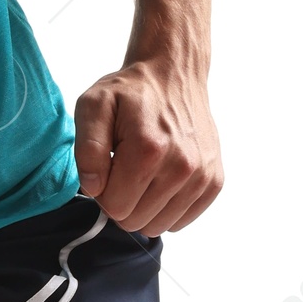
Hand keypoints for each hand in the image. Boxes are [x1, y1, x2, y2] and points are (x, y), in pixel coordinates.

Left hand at [73, 57, 222, 234]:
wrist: (174, 75)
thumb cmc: (130, 92)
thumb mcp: (94, 106)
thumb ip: (87, 148)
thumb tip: (94, 188)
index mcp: (147, 150)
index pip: (114, 207)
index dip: (103, 192)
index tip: (109, 167)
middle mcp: (181, 166)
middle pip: (134, 221)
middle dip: (122, 200)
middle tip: (125, 169)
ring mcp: (202, 176)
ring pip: (158, 226)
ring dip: (144, 206)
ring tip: (144, 173)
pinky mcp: (214, 181)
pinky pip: (181, 221)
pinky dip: (167, 208)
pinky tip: (162, 180)